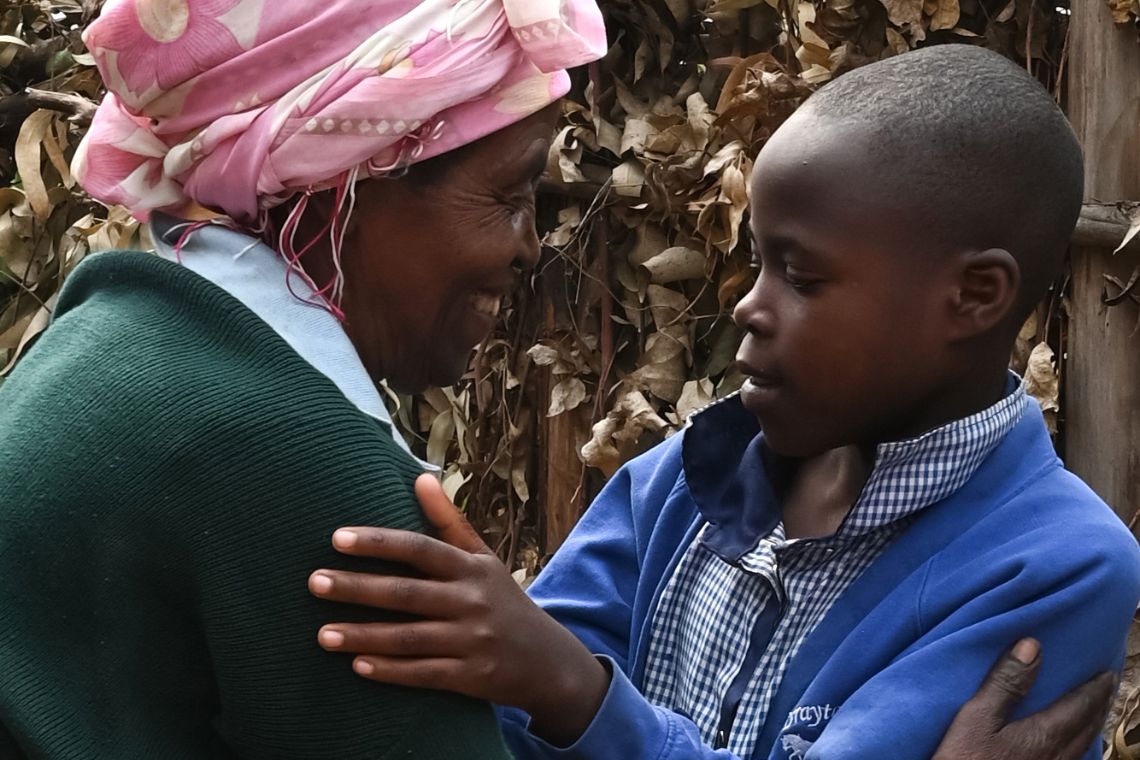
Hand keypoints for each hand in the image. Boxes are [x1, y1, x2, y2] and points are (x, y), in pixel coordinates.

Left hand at [309, 475, 609, 745]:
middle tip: (314, 582)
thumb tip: (420, 476)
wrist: (548, 660)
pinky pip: (424, 673)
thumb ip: (448, 521)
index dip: (379, 543)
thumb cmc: (502, 601)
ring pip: (409, 638)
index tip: (337, 538)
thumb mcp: (483, 558)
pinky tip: (358, 666)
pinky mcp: (471, 677)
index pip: (419, 548)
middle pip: (406, 593)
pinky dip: (391, 671)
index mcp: (471, 567)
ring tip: (322, 634)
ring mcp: (472, 640)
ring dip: (363, 636)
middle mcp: (471, 601)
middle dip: (358, 588)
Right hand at [933, 638, 1116, 759]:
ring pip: (1082, 745)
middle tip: (1105, 687)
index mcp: (1044, 734)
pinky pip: (1071, 757)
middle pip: (1087, 726)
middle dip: (1098, 705)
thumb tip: (1031, 646)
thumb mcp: (978, 717)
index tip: (1105, 673)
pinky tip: (1068, 744)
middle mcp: (1057, 754)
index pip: (1079, 706)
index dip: (1094, 688)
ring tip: (1092, 710)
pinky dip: (1079, 742)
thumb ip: (1004, 683)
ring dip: (1091, 724)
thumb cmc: (966, 758)